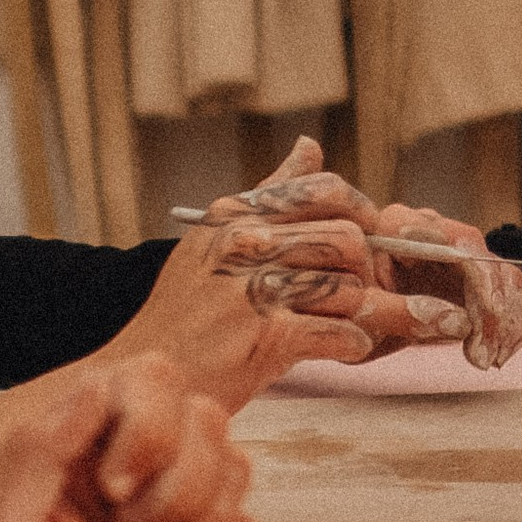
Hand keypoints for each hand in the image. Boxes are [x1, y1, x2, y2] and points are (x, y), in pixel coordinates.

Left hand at [0, 357, 253, 521]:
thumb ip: (42, 448)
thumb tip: (98, 381)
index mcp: (71, 447)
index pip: (149, 378)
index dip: (149, 425)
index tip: (111, 490)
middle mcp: (124, 469)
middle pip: (208, 419)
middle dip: (180, 487)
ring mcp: (166, 516)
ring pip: (238, 471)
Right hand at [199, 135, 521, 371]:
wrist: (151, 375)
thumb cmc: (187, 313)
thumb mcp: (215, 241)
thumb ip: (270, 195)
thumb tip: (310, 146)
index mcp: (235, 216)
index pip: (323, 189)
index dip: (361, 211)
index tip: (369, 234)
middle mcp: (244, 245)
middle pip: (349, 240)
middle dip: (369, 269)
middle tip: (365, 289)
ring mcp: (254, 292)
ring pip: (351, 289)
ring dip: (371, 313)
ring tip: (362, 325)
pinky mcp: (268, 339)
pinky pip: (343, 333)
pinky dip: (354, 344)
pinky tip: (342, 348)